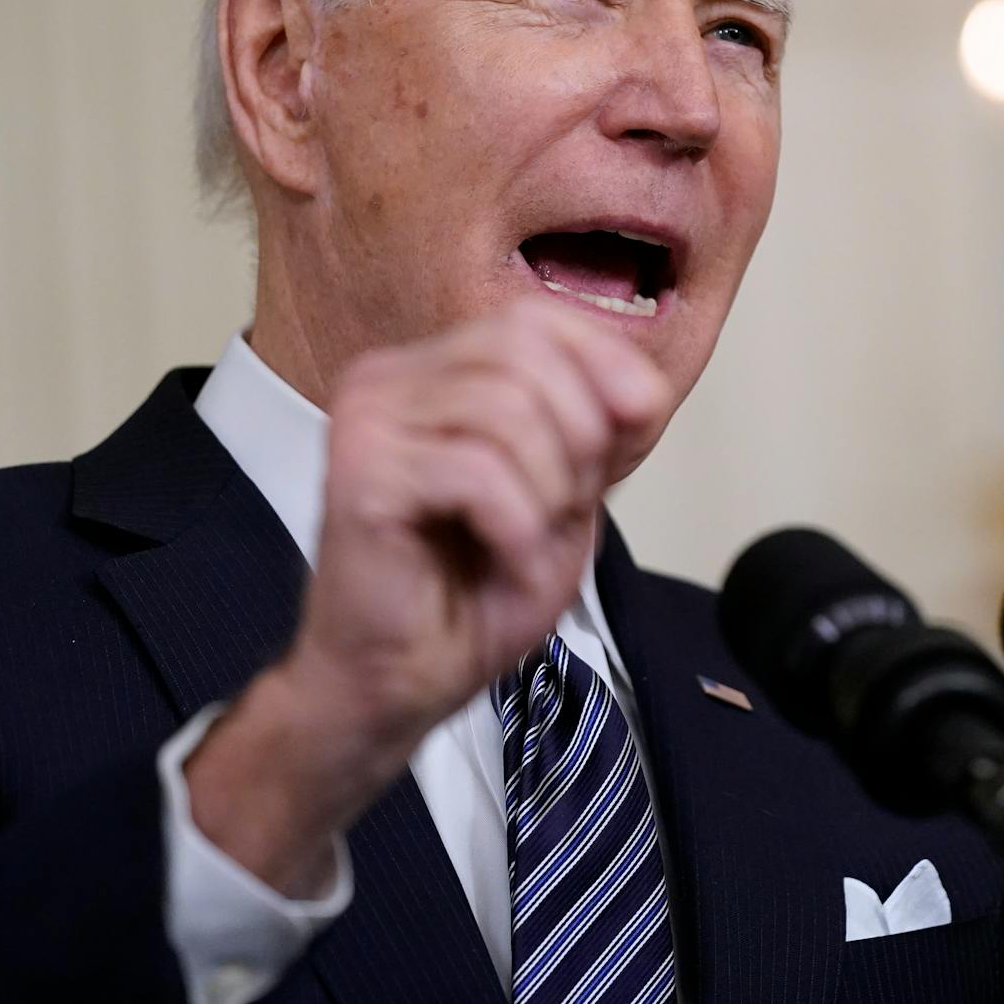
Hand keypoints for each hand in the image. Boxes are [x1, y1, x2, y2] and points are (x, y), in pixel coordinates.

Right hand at [185, 296, 674, 893]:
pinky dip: (517, 526)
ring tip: (528, 541)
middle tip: (562, 510)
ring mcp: (367, 418)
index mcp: (434, 370)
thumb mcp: (564, 498)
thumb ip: (599, 433)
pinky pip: (476, 470)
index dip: (605, 364)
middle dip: (578, 437)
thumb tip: (645, 387)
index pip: (537, 318)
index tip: (637, 429)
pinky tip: (505, 560)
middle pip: (525, 352)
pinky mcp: (359, 471)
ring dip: (548, 489)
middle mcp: (390, 377)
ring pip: (505, 409)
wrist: (401, 685)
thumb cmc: (472, 595)